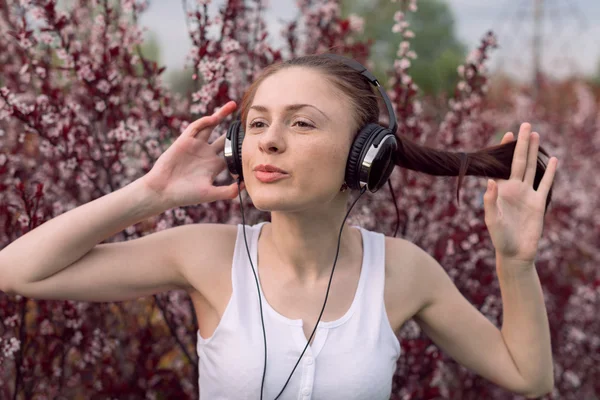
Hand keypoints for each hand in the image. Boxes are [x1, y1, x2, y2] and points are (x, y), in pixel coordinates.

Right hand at [142, 101, 244, 207]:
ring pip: (210, 126)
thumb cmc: (185, 195)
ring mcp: (196, 146)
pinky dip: (205, 121)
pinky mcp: (184, 141)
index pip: (232, 154)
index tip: (255, 141)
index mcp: (214, 166)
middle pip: (224, 138)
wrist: (162, 191)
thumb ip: (228, 192)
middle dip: (235, 129)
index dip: (242, 149)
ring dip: (221, 115)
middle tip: (248, 119)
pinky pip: (196, 127)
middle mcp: (206, 154)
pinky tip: (215, 118)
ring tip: (233, 106)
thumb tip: (245, 186)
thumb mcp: (210, 194)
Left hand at [483, 123, 557, 263]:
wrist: (515, 253)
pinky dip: (550, 172)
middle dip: (522, 143)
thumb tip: (490, 181)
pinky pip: (546, 184)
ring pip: (532, 168)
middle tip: (525, 124)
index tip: (507, 133)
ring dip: (535, 152)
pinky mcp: (539, 203)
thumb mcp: (492, 219)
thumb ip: (490, 200)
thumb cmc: (499, 238)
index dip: (504, 149)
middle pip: (519, 160)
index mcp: (501, 190)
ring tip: (536, 134)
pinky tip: (553, 160)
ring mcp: (527, 194)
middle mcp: (514, 188)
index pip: (502, 165)